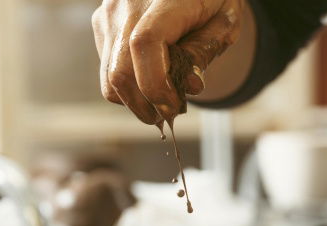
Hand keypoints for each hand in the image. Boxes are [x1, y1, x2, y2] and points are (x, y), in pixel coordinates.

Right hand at [91, 0, 245, 123]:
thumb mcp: (224, 20)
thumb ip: (206, 50)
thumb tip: (190, 87)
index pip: (145, 44)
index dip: (156, 85)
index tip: (174, 105)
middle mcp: (128, 3)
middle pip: (120, 72)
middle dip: (144, 105)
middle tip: (168, 114)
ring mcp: (110, 13)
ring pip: (109, 77)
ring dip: (134, 100)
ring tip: (160, 100)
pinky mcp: (102, 22)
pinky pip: (108, 67)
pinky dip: (128, 83)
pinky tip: (150, 76)